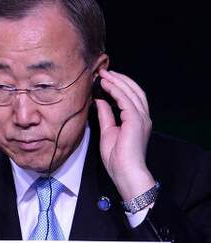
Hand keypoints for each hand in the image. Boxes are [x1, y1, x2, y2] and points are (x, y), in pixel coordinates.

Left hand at [94, 69, 154, 201]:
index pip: (131, 96)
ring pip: (131, 92)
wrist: (125, 172)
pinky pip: (126, 100)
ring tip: (103, 74)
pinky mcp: (136, 121)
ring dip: (117, 81)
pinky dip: (116, 90)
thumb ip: (105, 114)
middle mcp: (142, 117)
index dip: (119, 85)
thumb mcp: (107, 131)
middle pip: (134, 90)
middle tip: (104, 71)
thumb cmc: (117, 158)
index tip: (105, 78)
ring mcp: (141, 118)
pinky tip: (106, 85)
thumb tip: (99, 100)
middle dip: (119, 79)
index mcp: (137, 120)